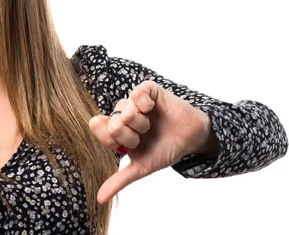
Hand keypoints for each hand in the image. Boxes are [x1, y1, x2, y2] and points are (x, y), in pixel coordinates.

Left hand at [89, 80, 217, 203]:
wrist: (191, 138)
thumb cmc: (164, 150)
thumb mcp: (141, 167)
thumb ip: (119, 180)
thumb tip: (99, 199)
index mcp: (115, 130)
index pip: (97, 126)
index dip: (112, 138)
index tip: (127, 145)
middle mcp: (121, 113)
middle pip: (112, 124)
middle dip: (131, 135)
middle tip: (143, 135)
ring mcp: (132, 100)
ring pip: (125, 111)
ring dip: (142, 123)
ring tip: (151, 124)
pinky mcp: (146, 89)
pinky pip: (136, 93)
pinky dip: (145, 104)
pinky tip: (152, 108)